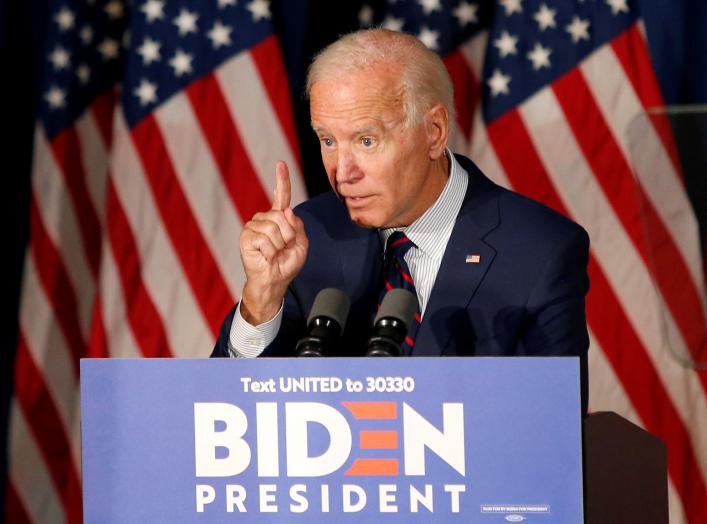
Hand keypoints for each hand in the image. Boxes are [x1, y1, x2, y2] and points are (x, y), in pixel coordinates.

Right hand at [239, 161, 308, 323]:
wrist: (274, 281)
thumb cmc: (286, 264)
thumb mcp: (301, 244)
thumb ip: (297, 226)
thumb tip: (286, 211)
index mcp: (279, 218)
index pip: (281, 196)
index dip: (281, 179)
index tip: (280, 164)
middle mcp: (264, 219)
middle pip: (282, 216)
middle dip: (289, 235)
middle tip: (283, 248)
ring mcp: (253, 226)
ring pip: (274, 227)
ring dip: (279, 244)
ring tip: (274, 253)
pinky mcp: (246, 237)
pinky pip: (265, 238)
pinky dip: (270, 251)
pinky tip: (266, 256)